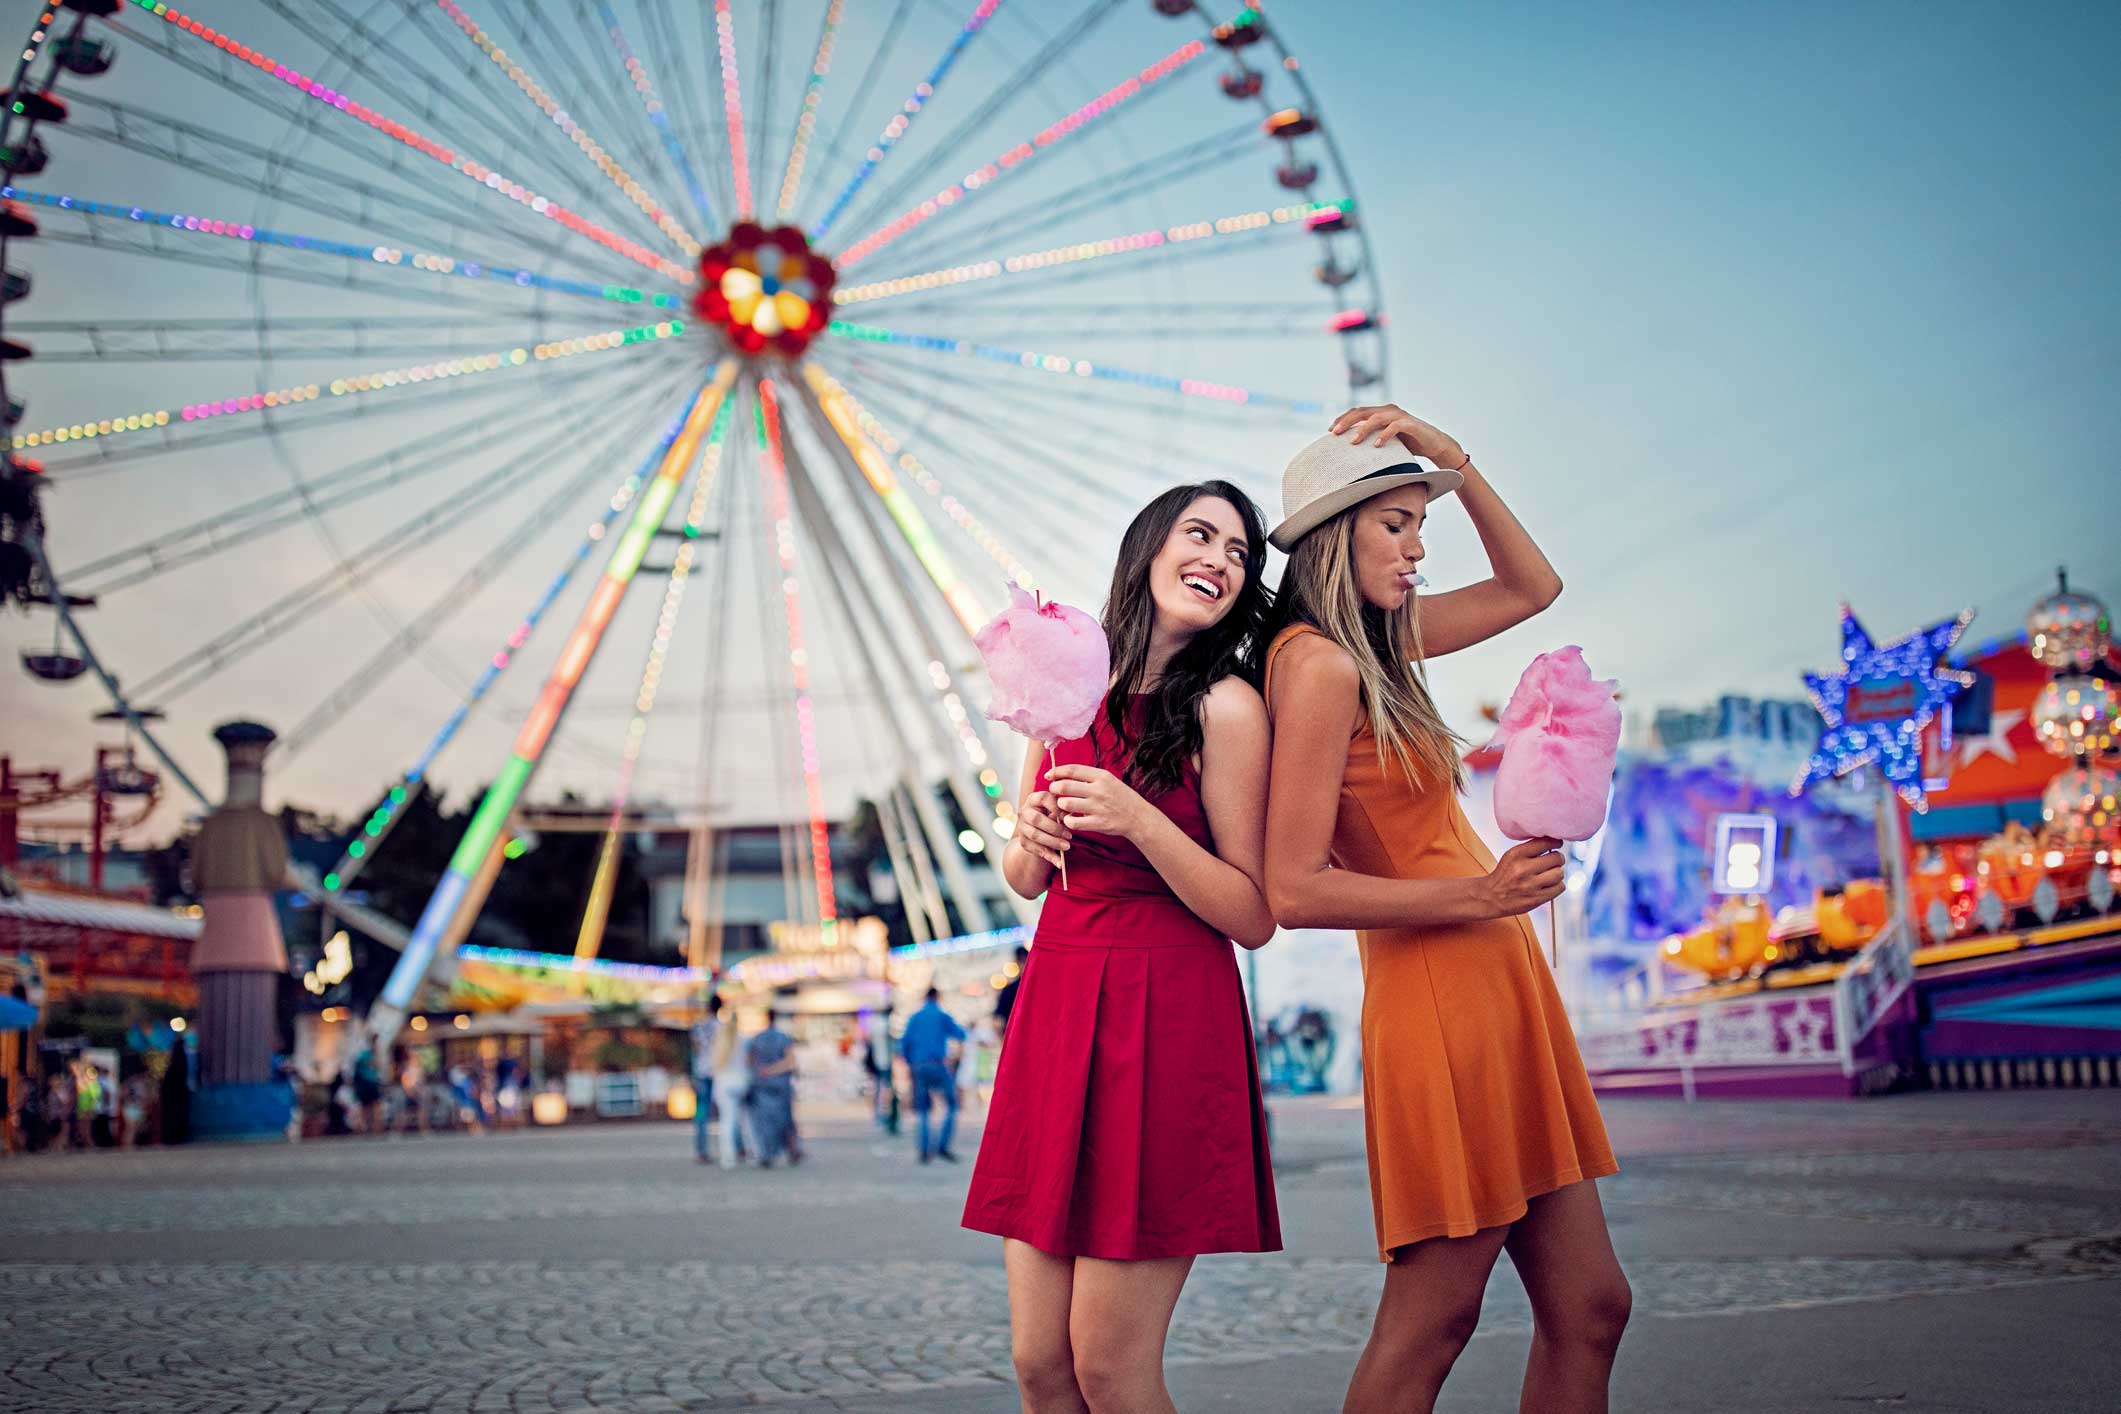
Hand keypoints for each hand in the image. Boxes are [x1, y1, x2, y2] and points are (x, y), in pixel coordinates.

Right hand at [1013, 789, 1073, 868]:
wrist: (1041, 832)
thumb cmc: (1055, 816)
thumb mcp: (1058, 810)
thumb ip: (1063, 811)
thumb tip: (1072, 817)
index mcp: (1034, 799)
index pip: (1043, 798)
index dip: (1056, 807)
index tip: (1068, 817)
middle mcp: (1025, 811)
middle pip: (1036, 819)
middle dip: (1055, 829)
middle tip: (1070, 836)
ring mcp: (1022, 827)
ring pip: (1035, 835)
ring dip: (1053, 842)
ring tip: (1067, 847)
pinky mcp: (1023, 842)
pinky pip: (1036, 850)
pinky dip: (1049, 857)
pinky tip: (1060, 863)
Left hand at [1046, 764, 1147, 839]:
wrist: (1138, 817)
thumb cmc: (1119, 797)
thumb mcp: (1108, 780)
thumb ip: (1088, 776)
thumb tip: (1061, 773)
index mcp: (1101, 776)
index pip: (1072, 770)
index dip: (1056, 772)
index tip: (1049, 776)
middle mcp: (1099, 790)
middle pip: (1065, 786)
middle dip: (1054, 788)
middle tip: (1054, 791)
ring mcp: (1099, 807)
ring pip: (1066, 804)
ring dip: (1060, 805)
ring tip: (1064, 806)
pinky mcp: (1098, 823)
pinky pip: (1073, 822)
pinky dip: (1068, 821)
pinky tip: (1071, 819)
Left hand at [1330, 404, 1463, 468]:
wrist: (1433, 443)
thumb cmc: (1407, 443)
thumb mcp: (1385, 441)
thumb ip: (1370, 440)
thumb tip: (1348, 453)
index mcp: (1380, 412)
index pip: (1357, 411)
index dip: (1342, 419)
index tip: (1330, 431)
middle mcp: (1388, 410)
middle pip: (1362, 412)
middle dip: (1346, 422)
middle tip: (1334, 434)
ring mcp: (1399, 415)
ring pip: (1376, 418)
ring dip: (1363, 429)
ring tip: (1353, 441)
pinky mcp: (1410, 424)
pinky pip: (1395, 427)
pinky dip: (1384, 435)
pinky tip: (1376, 445)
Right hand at [1478, 837, 1564, 917]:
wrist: (1492, 897)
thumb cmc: (1505, 875)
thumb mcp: (1512, 855)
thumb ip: (1531, 848)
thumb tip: (1555, 841)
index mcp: (1517, 854)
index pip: (1546, 842)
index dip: (1556, 842)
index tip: (1556, 844)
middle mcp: (1523, 869)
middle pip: (1557, 858)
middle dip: (1558, 859)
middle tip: (1552, 862)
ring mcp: (1530, 885)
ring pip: (1560, 873)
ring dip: (1557, 874)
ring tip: (1549, 875)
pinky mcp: (1536, 899)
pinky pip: (1560, 888)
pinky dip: (1557, 886)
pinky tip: (1548, 885)